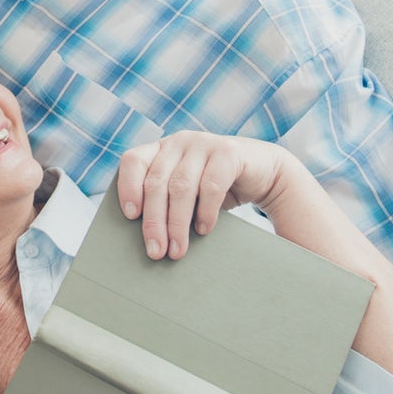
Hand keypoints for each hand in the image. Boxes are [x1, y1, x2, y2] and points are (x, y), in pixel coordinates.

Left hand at [117, 131, 288, 259]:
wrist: (264, 174)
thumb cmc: (216, 189)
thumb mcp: (187, 193)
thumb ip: (166, 203)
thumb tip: (147, 240)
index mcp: (161, 149)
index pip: (133, 161)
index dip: (127, 187)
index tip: (130, 216)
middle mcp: (179, 142)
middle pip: (156, 182)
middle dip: (154, 221)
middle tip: (156, 252)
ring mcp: (204, 143)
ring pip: (181, 187)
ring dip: (177, 223)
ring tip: (177, 250)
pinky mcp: (229, 152)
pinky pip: (211, 185)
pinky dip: (205, 212)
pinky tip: (204, 230)